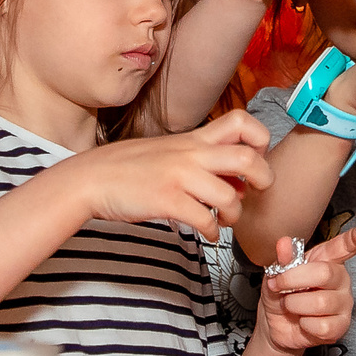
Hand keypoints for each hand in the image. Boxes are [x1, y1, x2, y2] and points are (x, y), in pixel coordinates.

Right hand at [65, 109, 272, 238]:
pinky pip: (206, 220)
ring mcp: (179, 177)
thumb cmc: (130, 167)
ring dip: (235, 214)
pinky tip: (208, 234)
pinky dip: (213, 232)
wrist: (91, 178)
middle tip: (255, 192)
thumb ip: (202, 160)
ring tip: (225, 220)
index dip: (260, 140)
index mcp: (194, 139)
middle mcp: (191, 154)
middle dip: (263, 179)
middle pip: (249, 158)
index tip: (255, 160)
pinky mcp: (167, 200)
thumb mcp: (169, 151)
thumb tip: (237, 181)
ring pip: (230, 196)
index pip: (241, 121)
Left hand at [256, 226, 355, 353]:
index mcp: (327, 260)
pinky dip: (305, 325)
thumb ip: (283, 258)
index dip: (353, 239)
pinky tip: (303, 322)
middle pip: (325, 273)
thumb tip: (284, 243)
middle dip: (293, 280)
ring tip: (291, 306)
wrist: (275, 324)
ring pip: (320, 302)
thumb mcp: (275, 273)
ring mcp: (344, 302)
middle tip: (277, 285)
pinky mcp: (341, 325)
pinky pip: (322, 326)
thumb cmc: (281, 293)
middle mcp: (340, 278)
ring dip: (295, 305)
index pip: (343, 247)